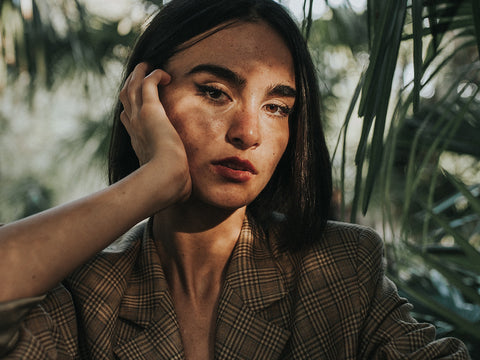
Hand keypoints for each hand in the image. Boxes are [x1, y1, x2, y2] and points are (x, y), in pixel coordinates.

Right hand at [119, 62, 190, 203]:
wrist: (164, 181)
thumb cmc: (170, 188)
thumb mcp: (174, 183)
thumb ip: (179, 184)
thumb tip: (189, 195)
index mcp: (139, 143)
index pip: (129, 120)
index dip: (132, 110)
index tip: (138, 106)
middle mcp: (135, 128)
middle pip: (126, 100)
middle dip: (131, 86)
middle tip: (139, 76)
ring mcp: (140, 118)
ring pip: (132, 87)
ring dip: (139, 75)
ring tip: (147, 66)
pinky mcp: (150, 110)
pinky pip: (148, 83)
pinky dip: (154, 75)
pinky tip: (166, 74)